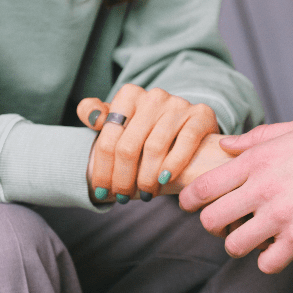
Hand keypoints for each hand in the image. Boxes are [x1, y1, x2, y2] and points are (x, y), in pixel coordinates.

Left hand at [78, 84, 218, 201]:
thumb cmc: (147, 130)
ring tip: (145, 194)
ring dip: (147, 178)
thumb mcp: (120, 121)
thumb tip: (91, 115)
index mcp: (129, 95)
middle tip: (123, 198)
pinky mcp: (201, 114)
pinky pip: (185, 142)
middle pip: (128, 146)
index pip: (108, 139)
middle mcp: (153, 96)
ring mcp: (178, 104)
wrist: (189, 125)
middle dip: (123, 179)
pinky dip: (173, 165)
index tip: (101, 191)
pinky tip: (165, 180)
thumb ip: (97, 115)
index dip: (102, 170)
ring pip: (154, 148)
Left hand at [179, 117, 292, 272]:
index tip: (189, 205)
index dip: (189, 199)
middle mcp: (263, 187)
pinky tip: (282, 250)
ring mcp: (280, 215)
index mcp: (260, 158)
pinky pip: (266, 263)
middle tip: (225, 225)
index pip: (204, 185)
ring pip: (234, 245)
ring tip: (255, 239)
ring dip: (241, 245)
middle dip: (213, 225)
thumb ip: (262, 137)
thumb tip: (228, 144)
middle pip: (210, 219)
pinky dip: (271, 260)